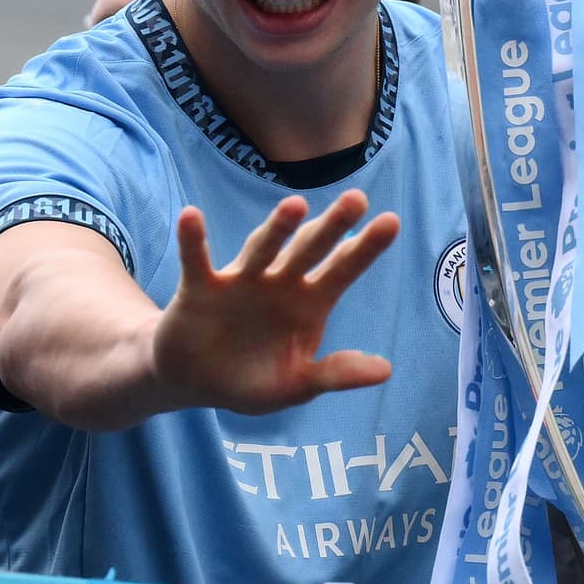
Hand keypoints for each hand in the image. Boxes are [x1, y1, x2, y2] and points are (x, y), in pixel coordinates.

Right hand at [150, 190, 399, 414]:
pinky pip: (197, 261)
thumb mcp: (298, 384)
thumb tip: (386, 371)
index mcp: (309, 302)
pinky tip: (192, 216)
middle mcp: (279, 283)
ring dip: (277, 228)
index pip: (343, 270)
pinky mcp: (200, 288)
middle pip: (309, 249)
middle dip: (332, 226)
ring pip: (262, 249)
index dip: (366, 248)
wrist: (195, 383)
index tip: (392, 221)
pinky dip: (193, 241)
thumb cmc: (252, 380)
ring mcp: (241, 281)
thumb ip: (336, 374)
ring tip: (296, 205)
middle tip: (357, 199)